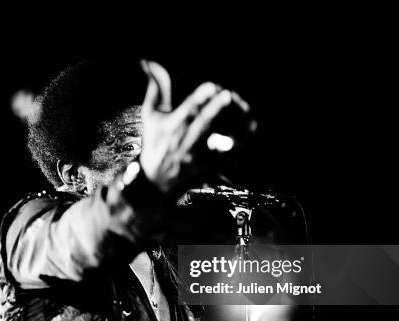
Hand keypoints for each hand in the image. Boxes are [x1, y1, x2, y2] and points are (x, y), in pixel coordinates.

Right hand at [139, 60, 247, 195]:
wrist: (154, 180)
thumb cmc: (154, 141)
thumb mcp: (150, 115)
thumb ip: (156, 89)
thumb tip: (150, 62)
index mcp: (171, 126)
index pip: (185, 110)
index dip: (198, 98)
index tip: (210, 86)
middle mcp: (183, 141)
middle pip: (201, 125)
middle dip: (214, 110)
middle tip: (228, 95)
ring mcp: (196, 156)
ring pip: (216, 139)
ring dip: (231, 125)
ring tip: (245, 111)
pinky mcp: (207, 167)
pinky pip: (226, 155)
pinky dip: (239, 142)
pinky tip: (249, 127)